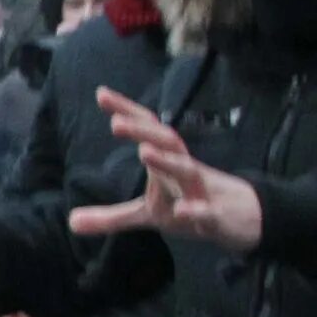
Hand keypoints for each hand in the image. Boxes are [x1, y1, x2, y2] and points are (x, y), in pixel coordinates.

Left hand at [68, 88, 264, 252]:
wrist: (245, 222)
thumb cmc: (192, 206)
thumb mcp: (149, 214)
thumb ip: (111, 217)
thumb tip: (70, 222)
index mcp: (168, 163)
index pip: (147, 131)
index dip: (127, 111)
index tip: (100, 93)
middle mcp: (184, 169)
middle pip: (167, 142)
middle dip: (143, 130)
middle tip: (115, 122)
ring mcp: (202, 191)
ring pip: (188, 170)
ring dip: (167, 161)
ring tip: (143, 152)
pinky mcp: (216, 216)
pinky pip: (207, 212)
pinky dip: (196, 210)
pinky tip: (182, 211)